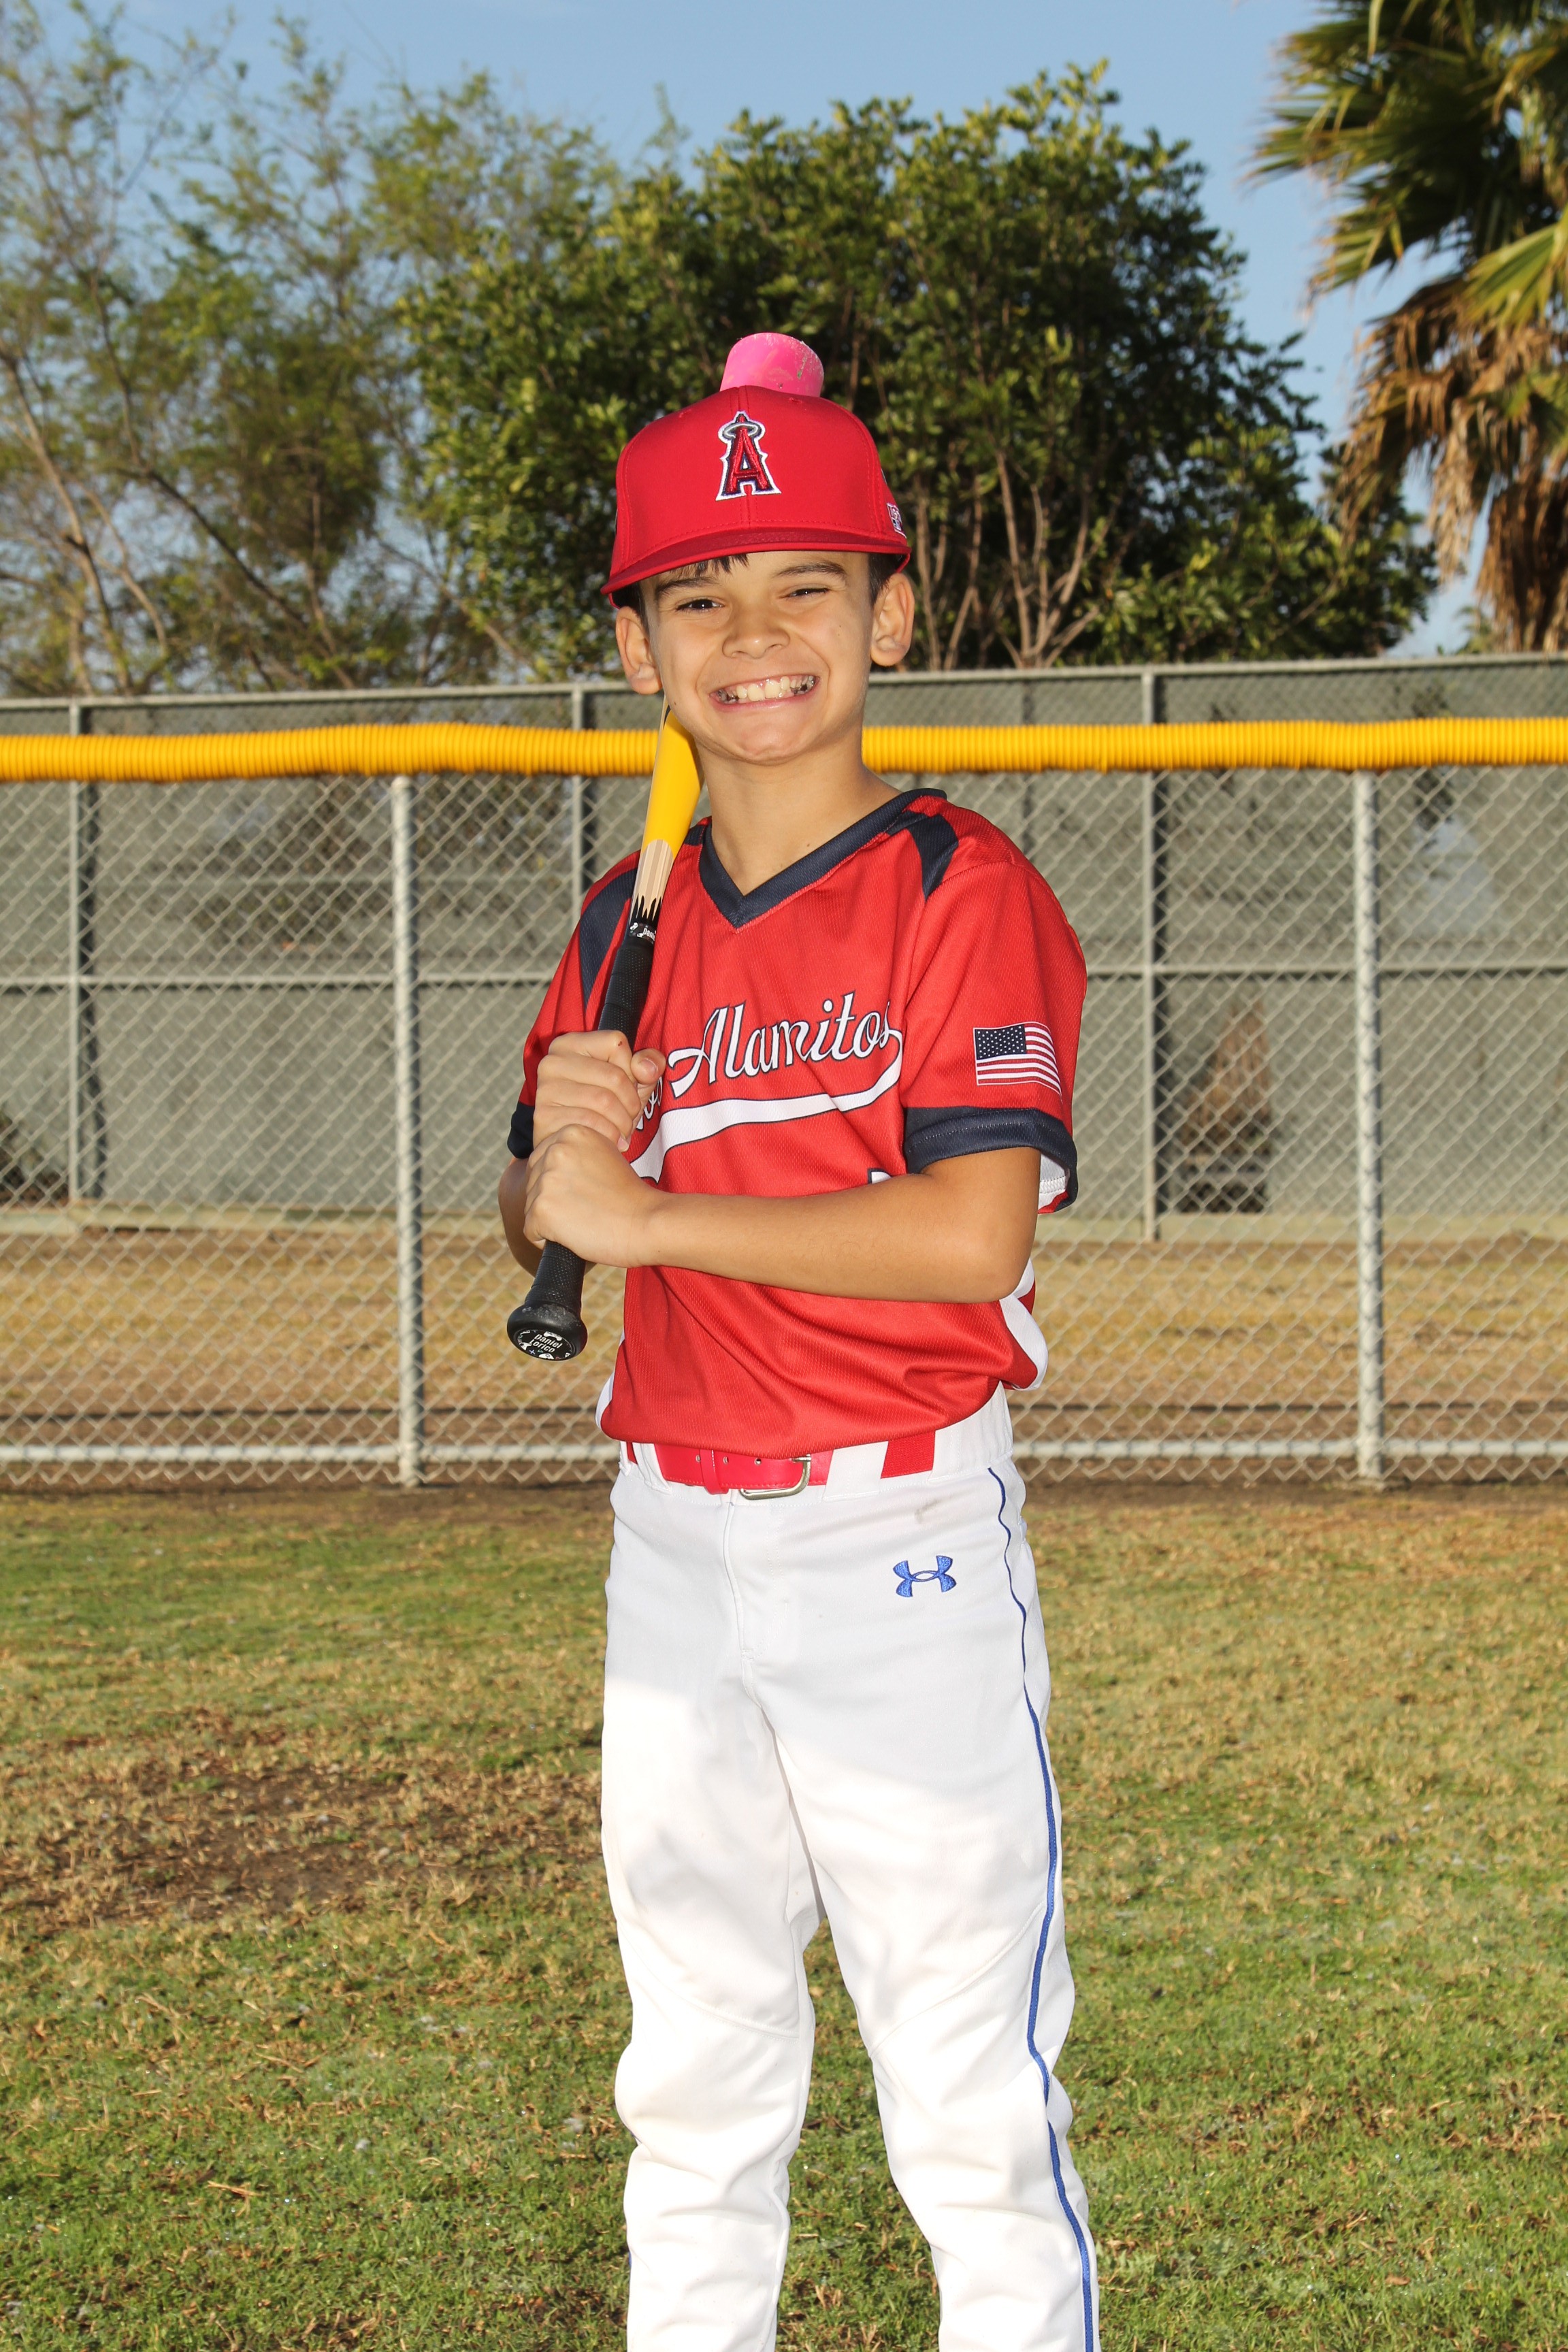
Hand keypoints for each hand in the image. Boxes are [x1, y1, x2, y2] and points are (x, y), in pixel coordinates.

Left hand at [523, 1124, 664, 1267]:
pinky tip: (574, 1236)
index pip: (543, 1160)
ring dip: (551, 1220)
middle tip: (587, 1208)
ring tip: (584, 1220)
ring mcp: (546, 1179)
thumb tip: (546, 1168)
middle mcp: (555, 1150)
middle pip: (533, 1181)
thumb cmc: (629, 1196)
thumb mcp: (603, 1156)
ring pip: (530, 1206)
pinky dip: (547, 1240)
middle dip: (552, 1200)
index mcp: (571, 1132)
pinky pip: (531, 1231)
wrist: (647, 1222)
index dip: (562, 1183)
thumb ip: (574, 1154)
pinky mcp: (541, 1209)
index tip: (587, 1192)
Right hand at [534, 1032, 664, 1151]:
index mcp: (571, 1043)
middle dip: (631, 1103)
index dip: (631, 1070)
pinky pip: (590, 1123)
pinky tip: (611, 1141)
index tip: (629, 1089)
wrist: (574, 1147)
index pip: (617, 1044)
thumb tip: (645, 1068)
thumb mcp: (632, 1082)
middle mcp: (553, 1061)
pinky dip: (609, 1135)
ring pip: (604, 1101)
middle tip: (630, 1119)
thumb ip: (648, 1064)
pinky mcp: (544, 1116)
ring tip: (622, 1131)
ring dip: (623, 1123)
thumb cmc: (604, 1110)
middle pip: (613, 1076)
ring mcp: (546, 1088)